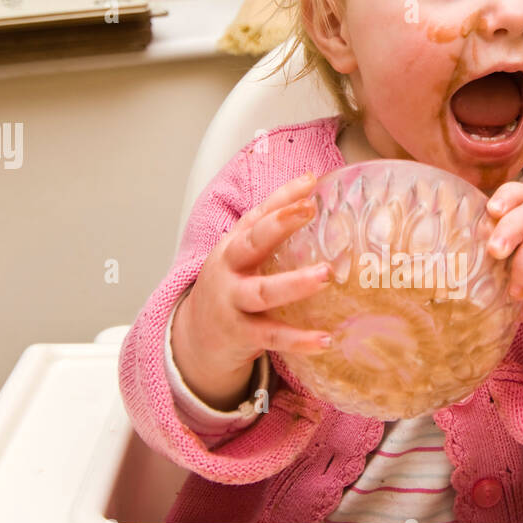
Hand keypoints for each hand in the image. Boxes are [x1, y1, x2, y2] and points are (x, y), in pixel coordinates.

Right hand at [171, 172, 334, 407]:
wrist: (196, 338)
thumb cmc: (231, 288)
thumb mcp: (243, 257)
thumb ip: (272, 231)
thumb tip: (314, 193)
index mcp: (234, 246)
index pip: (257, 215)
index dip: (282, 198)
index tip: (309, 182)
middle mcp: (230, 270)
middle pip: (251, 243)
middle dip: (279, 225)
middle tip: (309, 210)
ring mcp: (233, 303)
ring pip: (263, 292)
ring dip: (295, 283)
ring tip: (326, 275)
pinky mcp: (242, 335)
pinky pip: (272, 336)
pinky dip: (299, 339)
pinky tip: (326, 340)